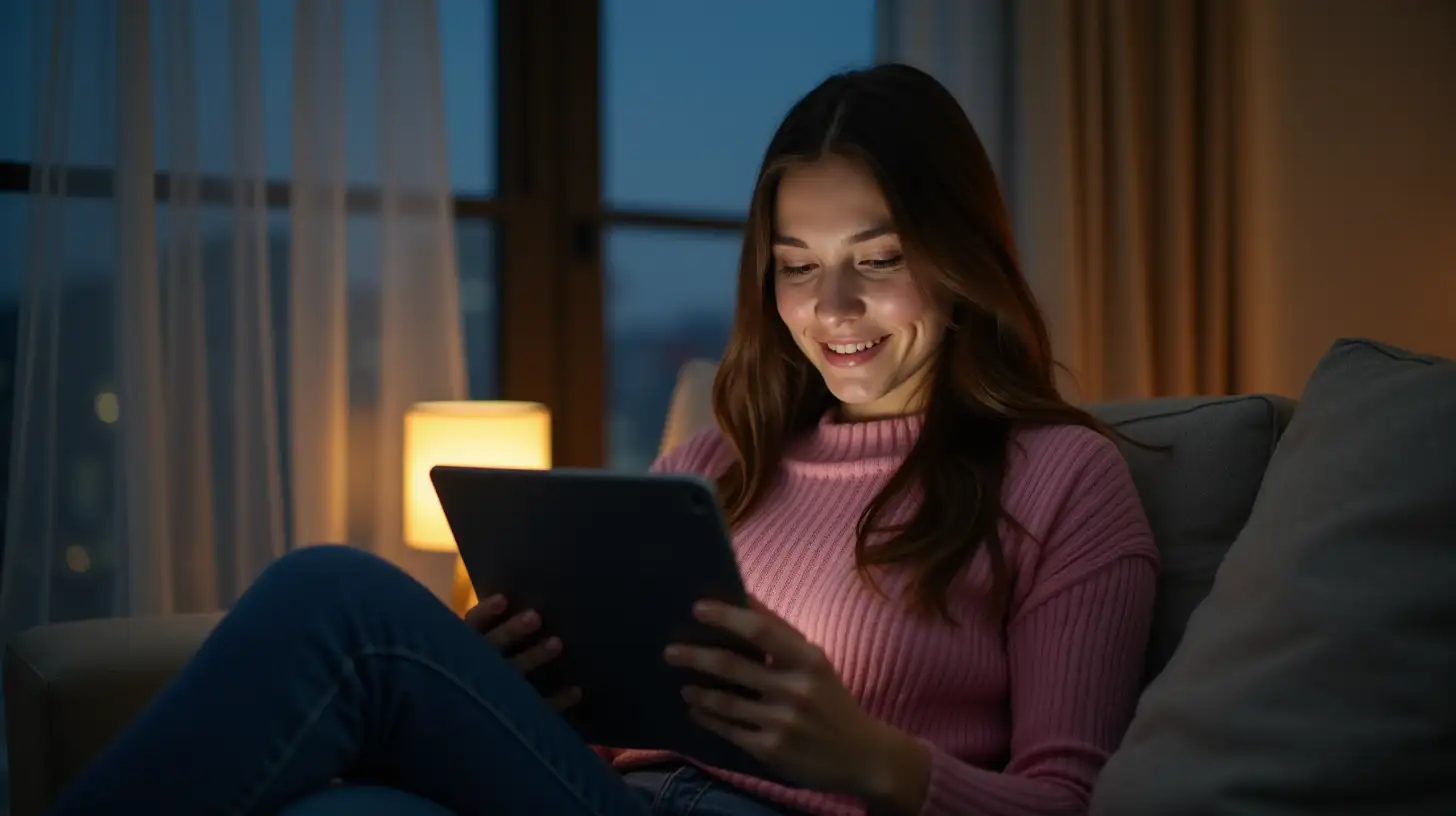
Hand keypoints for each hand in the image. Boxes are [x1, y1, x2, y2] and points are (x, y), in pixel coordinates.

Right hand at [465, 594, 580, 710]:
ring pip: (513, 675)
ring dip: (534, 658)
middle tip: (535, 616)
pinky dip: (555, 701)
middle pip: (492, 646)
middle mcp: (476, 669)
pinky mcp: (512, 719)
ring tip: (556, 643)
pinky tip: (576, 690)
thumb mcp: (469, 650)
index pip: (472, 626)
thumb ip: (487, 630)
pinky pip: (535, 708)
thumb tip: (513, 600)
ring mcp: (494, 695)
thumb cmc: (472, 676)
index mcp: (463, 648)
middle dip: (512, 631)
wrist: (459, 730)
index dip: (486, 613)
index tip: (503, 599)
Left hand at [664, 598, 929, 806]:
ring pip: (724, 702)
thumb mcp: (817, 664)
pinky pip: (728, 730)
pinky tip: (696, 711)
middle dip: (695, 656)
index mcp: (808, 660)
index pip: (760, 630)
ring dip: (697, 691)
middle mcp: (794, 689)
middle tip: (670, 651)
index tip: (697, 608)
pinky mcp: (770, 749)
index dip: (726, 617)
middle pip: (732, 666)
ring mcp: (781, 722)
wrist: (862, 755)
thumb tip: (743, 602)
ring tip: (684, 685)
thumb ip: (783, 637)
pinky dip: (707, 718)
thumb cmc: (833, 701)